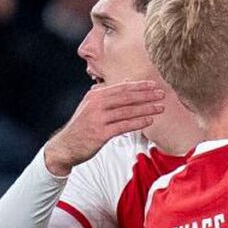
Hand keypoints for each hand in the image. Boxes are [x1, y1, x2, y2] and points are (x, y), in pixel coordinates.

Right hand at [44, 82, 165, 175]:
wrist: (65, 146)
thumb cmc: (82, 127)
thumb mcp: (92, 106)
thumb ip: (109, 94)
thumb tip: (127, 81)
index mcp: (95, 95)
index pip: (121, 88)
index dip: (139, 86)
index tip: (154, 85)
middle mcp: (96, 104)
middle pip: (126, 97)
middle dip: (146, 95)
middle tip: (162, 94)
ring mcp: (98, 119)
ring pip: (127, 111)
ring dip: (146, 108)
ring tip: (160, 107)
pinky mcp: (100, 133)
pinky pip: (124, 126)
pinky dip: (138, 122)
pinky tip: (149, 121)